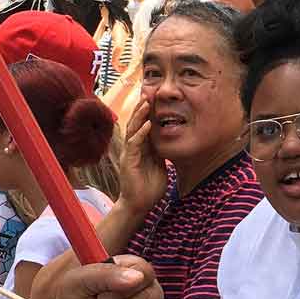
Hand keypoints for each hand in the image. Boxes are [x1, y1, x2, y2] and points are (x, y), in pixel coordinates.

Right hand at [116, 100, 169, 218]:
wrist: (139, 205)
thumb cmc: (149, 188)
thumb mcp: (160, 166)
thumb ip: (161, 154)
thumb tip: (170, 143)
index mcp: (142, 148)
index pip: (144, 125)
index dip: (148, 112)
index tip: (155, 98)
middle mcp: (134, 148)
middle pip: (136, 123)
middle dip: (142, 108)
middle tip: (149, 93)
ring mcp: (130, 153)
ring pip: (133, 129)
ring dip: (139, 115)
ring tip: (147, 102)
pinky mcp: (129, 161)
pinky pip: (134, 143)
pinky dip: (141, 133)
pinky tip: (147, 124)